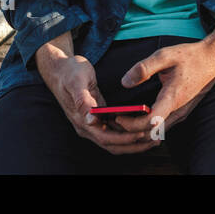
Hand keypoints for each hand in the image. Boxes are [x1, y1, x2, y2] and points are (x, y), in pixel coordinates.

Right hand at [35, 34, 155, 155]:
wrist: (60, 68)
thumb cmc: (69, 72)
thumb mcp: (76, 81)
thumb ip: (82, 99)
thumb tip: (89, 118)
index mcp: (81, 120)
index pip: (105, 138)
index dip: (123, 139)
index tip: (141, 134)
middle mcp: (87, 126)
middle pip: (112, 145)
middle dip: (133, 145)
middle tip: (154, 139)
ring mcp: (92, 123)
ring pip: (115, 140)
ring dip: (133, 141)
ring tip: (153, 136)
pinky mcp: (98, 117)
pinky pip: (115, 130)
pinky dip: (128, 132)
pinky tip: (143, 126)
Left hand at [114, 25, 214, 144]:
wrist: (213, 60)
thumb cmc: (190, 56)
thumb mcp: (165, 55)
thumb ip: (143, 68)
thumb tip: (125, 82)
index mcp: (173, 97)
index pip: (150, 122)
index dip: (131, 123)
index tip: (117, 116)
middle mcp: (178, 110)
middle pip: (151, 133)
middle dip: (131, 131)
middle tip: (114, 121)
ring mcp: (181, 113)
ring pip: (157, 132)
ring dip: (139, 131)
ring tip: (123, 120)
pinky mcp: (182, 112)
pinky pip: (163, 126)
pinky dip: (149, 127)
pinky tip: (139, 117)